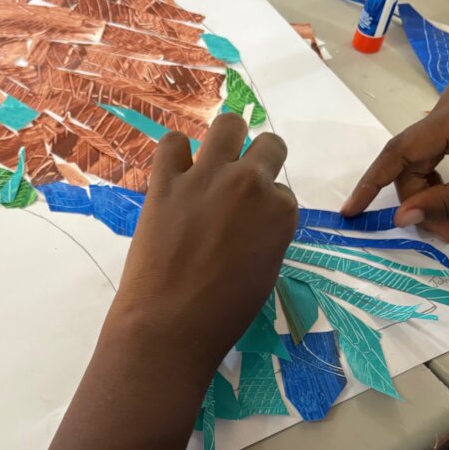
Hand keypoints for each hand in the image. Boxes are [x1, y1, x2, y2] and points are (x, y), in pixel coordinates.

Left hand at [108, 112, 297, 380]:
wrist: (170, 324)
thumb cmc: (224, 313)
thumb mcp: (264, 273)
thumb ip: (265, 237)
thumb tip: (252, 224)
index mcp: (281, 211)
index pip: (282, 193)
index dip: (268, 206)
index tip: (252, 224)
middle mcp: (249, 184)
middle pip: (268, 145)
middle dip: (259, 160)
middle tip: (241, 185)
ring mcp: (206, 177)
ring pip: (227, 125)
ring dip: (225, 139)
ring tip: (213, 163)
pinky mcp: (165, 182)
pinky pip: (172, 143)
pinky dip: (175, 153)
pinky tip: (174, 172)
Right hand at [342, 75, 448, 241]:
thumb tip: (402, 218)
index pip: (404, 149)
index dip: (374, 182)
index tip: (352, 212)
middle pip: (413, 152)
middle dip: (417, 195)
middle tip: (438, 232)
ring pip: (422, 149)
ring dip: (427, 186)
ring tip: (447, 221)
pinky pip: (437, 141)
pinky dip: (438, 171)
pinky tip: (448, 193)